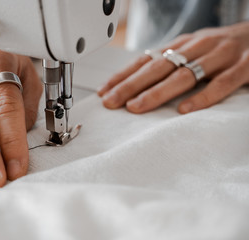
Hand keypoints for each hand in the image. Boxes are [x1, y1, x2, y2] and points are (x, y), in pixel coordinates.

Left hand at [98, 21, 248, 113]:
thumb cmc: (219, 49)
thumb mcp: (190, 51)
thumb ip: (168, 65)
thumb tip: (135, 85)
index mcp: (181, 45)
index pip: (145, 60)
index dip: (123, 76)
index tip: (104, 92)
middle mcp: (196, 48)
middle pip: (158, 68)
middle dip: (131, 86)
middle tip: (111, 102)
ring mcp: (220, 56)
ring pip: (184, 75)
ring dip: (157, 92)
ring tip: (136, 107)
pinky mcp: (244, 66)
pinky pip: (222, 83)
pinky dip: (203, 97)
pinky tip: (185, 110)